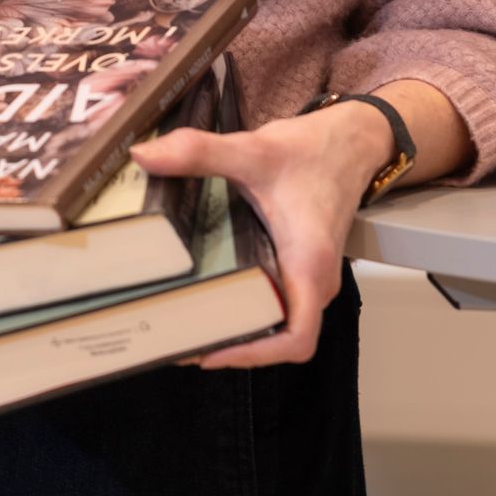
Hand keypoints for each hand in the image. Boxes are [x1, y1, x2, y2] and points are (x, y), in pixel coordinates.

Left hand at [130, 101, 394, 368]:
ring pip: (277, 321)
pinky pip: (275, 301)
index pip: (296, 338)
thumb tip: (143, 155)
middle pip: (279, 338)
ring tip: (183, 323)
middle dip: (232, 345)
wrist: (352, 140)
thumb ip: (199, 152)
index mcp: (309, 266)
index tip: (210, 352)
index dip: (255, 354)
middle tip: (177, 340)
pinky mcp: (300, 268)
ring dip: (237, 328)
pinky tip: (207, 292)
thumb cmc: (313, 152)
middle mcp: (314, 283)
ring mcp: (308, 279)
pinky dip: (244, 305)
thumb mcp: (253, 149)